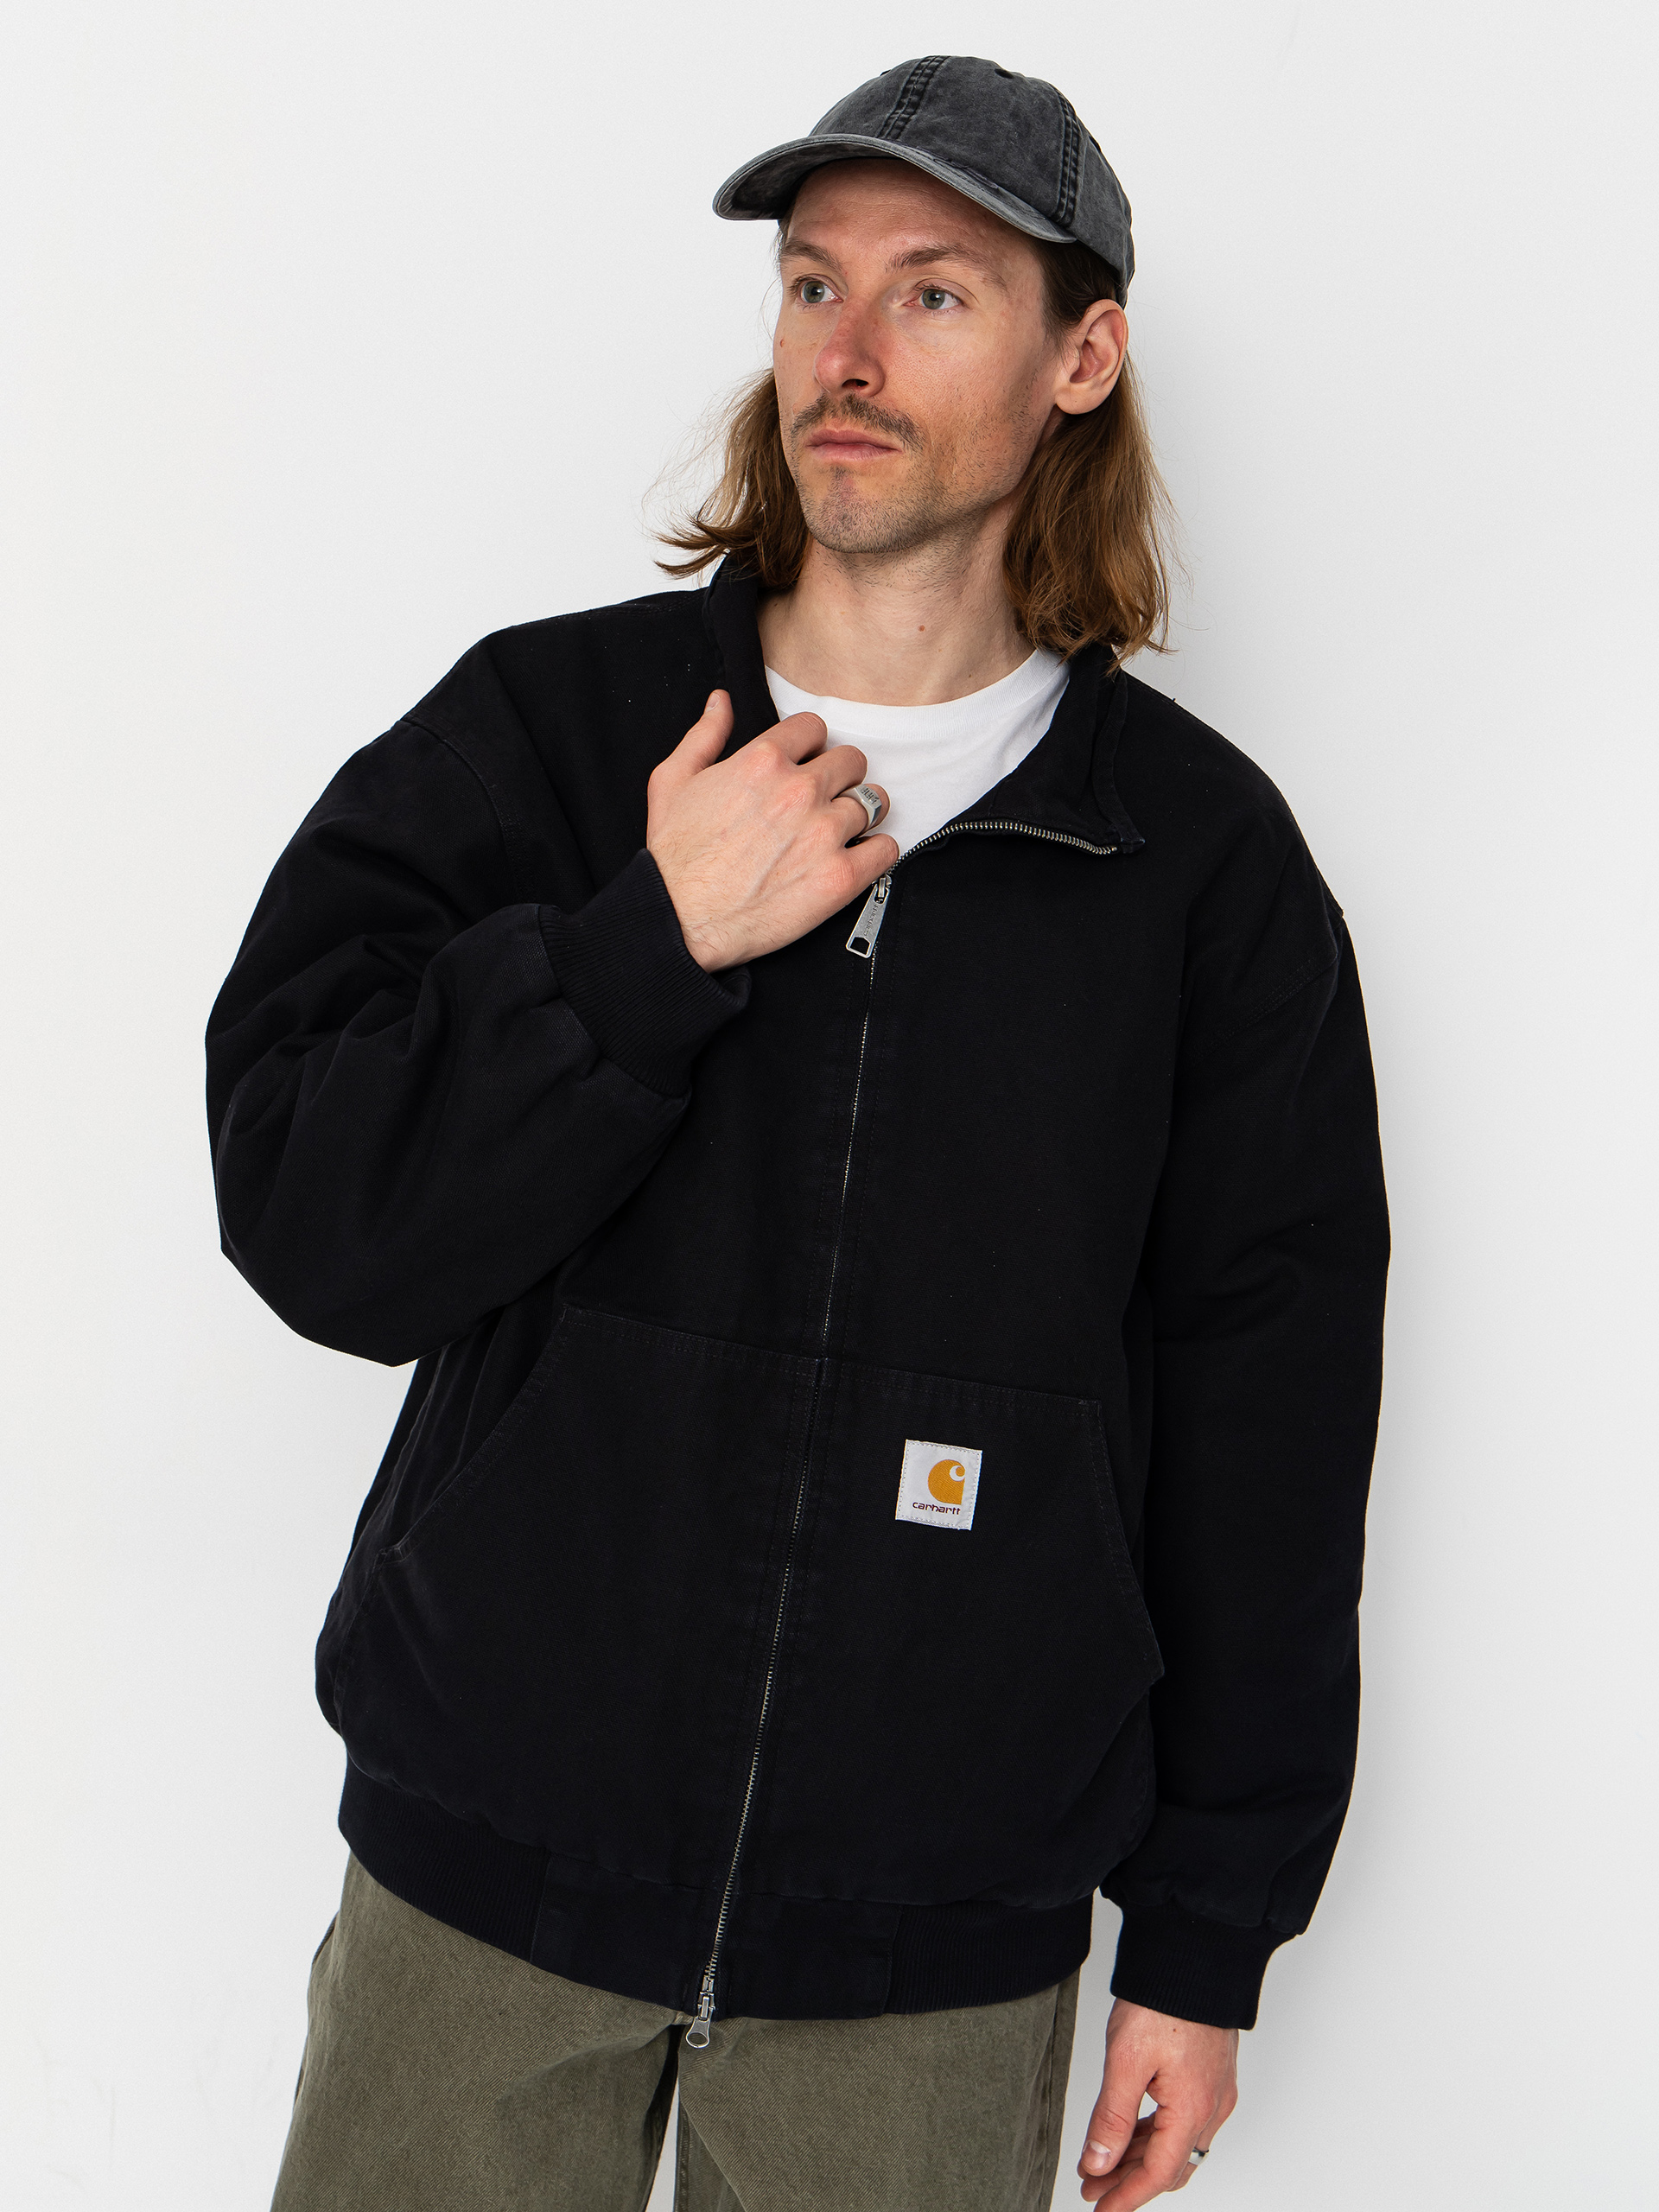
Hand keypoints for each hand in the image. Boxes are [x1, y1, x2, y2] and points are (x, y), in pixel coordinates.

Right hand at [647, 690, 896, 971]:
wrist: (681, 919)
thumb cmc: (674, 856)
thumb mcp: (672, 781)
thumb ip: (703, 735)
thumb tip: (721, 702)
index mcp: (763, 760)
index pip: (815, 728)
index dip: (811, 745)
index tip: (807, 763)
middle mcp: (800, 790)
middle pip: (852, 760)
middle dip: (841, 775)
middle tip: (828, 797)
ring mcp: (824, 833)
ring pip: (874, 801)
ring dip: (863, 811)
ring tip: (844, 828)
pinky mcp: (840, 876)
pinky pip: (885, 848)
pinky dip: (877, 850)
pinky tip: (859, 856)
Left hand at [1077, 1999, 1237, 2205]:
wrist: (1194, 1954)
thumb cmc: (1164, 2000)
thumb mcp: (1126, 2060)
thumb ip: (1112, 2118)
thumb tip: (1099, 2164)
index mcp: (1194, 2109)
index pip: (1159, 2174)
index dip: (1128, 2197)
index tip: (1100, 2210)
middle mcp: (1212, 2107)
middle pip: (1170, 2164)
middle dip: (1129, 2181)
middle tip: (1092, 2187)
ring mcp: (1215, 2091)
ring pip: (1177, 2144)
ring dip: (1140, 2158)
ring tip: (1102, 2163)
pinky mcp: (1211, 2075)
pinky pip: (1184, 2121)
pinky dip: (1155, 2134)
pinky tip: (1129, 2134)